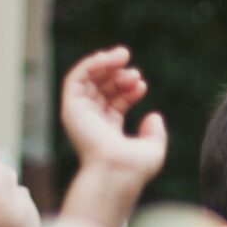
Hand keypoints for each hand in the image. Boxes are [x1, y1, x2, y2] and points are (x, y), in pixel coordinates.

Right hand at [60, 48, 167, 184]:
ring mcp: (80, 115)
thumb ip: (155, 133)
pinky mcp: (71, 108)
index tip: (142, 85)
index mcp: (107, 132)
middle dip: (119, 75)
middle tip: (135, 72)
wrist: (116, 170)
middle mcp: (91, 122)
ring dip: (106, 64)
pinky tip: (108, 59)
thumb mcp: (153, 149)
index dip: (129, 90)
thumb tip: (154, 116)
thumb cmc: (134, 166)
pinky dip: (91, 64)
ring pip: (89, 80)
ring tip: (124, 56)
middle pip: (103, 89)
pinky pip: (76, 78)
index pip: (115, 102)